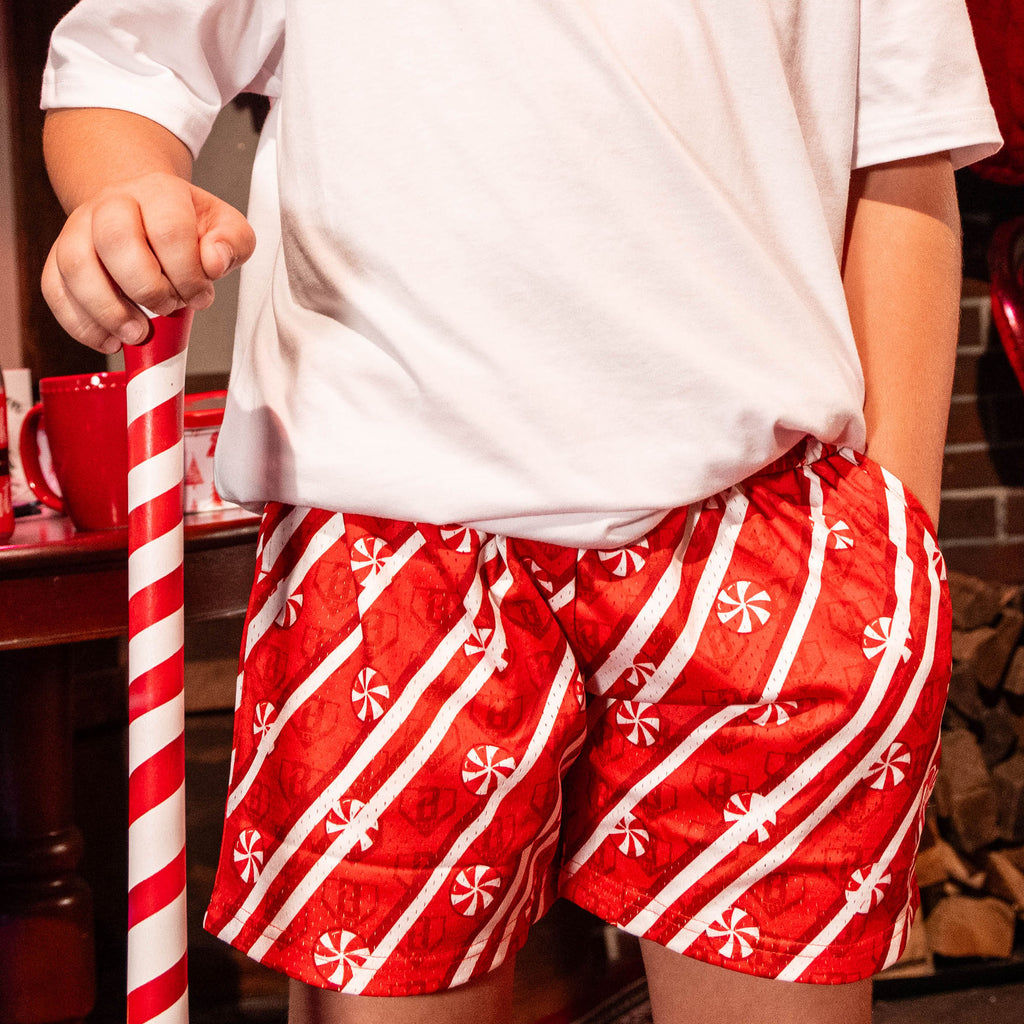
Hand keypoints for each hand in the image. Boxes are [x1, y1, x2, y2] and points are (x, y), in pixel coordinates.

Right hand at [42, 171, 255, 353]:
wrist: (142, 210)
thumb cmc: (185, 228)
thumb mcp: (225, 227)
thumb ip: (232, 242)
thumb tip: (214, 262)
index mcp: (158, 193)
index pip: (169, 229)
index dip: (187, 272)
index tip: (200, 296)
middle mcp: (112, 204)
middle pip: (115, 240)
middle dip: (147, 288)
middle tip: (168, 308)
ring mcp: (79, 229)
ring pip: (75, 266)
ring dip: (109, 311)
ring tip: (137, 334)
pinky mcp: (60, 257)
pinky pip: (54, 290)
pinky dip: (80, 324)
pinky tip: (109, 340)